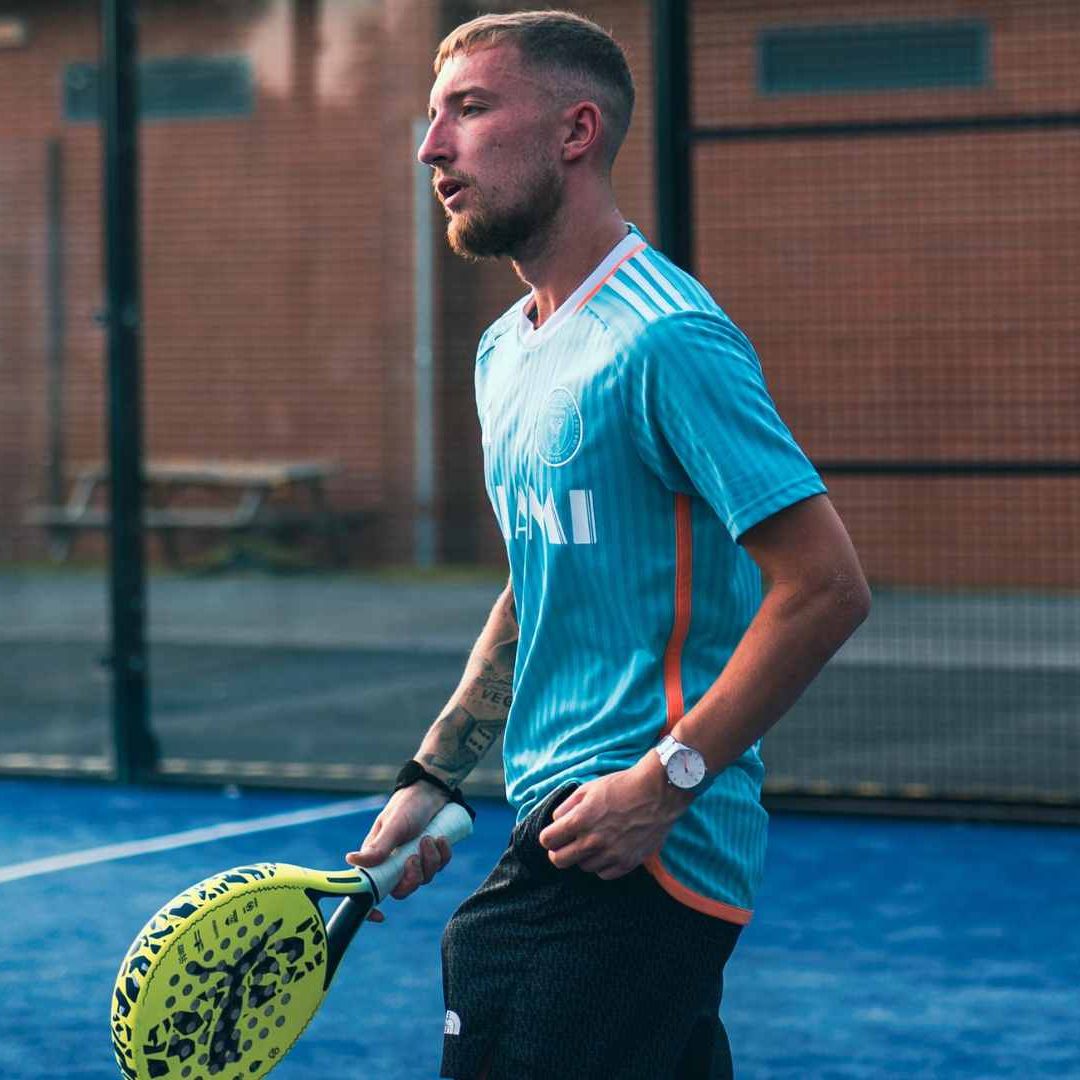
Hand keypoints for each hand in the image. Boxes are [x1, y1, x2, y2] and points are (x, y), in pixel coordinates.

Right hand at [345, 784, 453, 921]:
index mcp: (377, 859)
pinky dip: (443, 855)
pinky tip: (441, 839)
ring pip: (424, 878)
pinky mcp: (431, 856)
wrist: (431, 791)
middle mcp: (394, 863)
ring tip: (431, 837)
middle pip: (402, 890)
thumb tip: (351, 861)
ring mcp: (414, 860)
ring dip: (431, 860)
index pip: (368, 889)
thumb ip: (377, 846)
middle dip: (413, 877)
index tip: (380, 917)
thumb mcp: (393, 826)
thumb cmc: (406, 805)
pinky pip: (439, 866)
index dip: (370, 908)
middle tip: (415, 856)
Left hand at [537, 755, 692, 879]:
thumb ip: (568, 806)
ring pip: (583, 867)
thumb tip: (556, 821)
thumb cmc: (622, 786)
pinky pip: (604, 874)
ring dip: (583, 857)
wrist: (657, 793)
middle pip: (559, 861)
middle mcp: (593, 841)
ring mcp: (611, 854)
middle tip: (565, 845)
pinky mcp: (627, 863)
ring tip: (593, 842)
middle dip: (558, 852)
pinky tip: (607, 850)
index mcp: (580, 820)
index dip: (548, 836)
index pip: (547, 840)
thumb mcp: (589, 788)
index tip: (553, 835)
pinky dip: (602, 865)